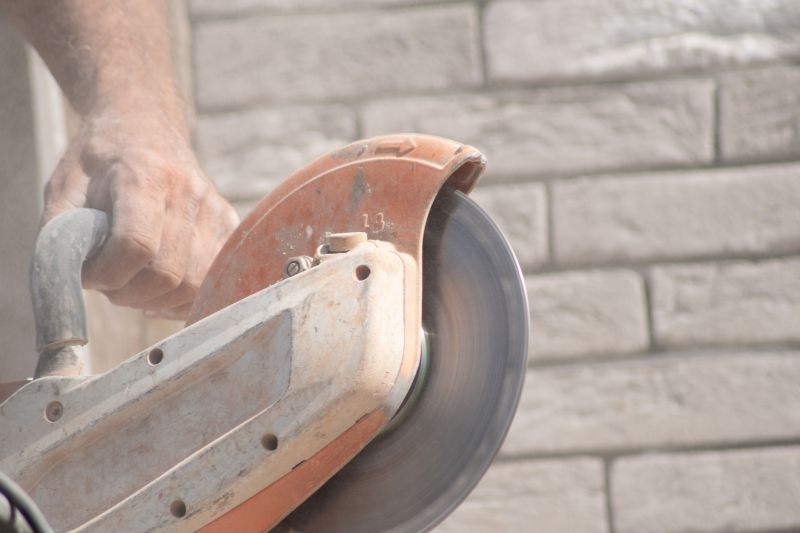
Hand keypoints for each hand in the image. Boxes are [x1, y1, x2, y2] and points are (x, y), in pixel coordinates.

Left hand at [43, 107, 238, 318]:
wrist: (144, 126)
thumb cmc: (99, 160)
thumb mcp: (64, 186)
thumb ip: (61, 233)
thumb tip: (69, 282)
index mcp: (145, 176)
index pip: (136, 246)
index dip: (107, 274)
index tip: (89, 275)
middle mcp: (189, 192)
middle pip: (169, 274)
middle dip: (131, 294)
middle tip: (109, 284)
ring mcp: (214, 210)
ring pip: (195, 284)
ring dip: (158, 299)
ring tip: (133, 285)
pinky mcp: (229, 225)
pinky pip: (212, 281)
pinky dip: (184, 297)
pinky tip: (160, 289)